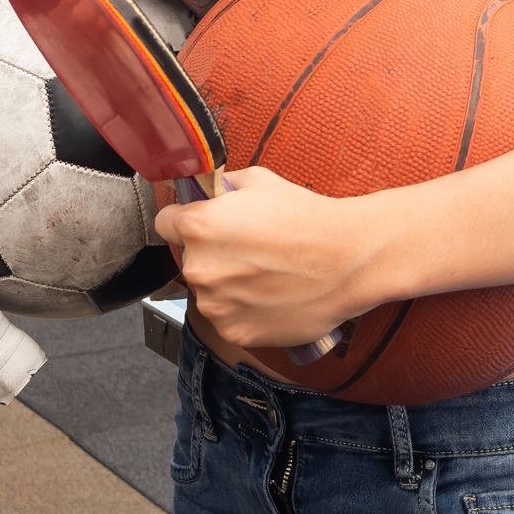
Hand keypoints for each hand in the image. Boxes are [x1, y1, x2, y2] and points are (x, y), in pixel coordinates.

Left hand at [153, 166, 374, 349]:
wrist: (347, 261)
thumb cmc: (306, 218)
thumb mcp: (258, 180)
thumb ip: (220, 186)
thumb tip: (207, 190)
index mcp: (198, 227)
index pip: (165, 222)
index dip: (184, 219)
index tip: (202, 221)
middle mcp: (199, 268)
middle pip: (189, 258)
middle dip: (210, 252)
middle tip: (248, 248)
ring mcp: (216, 305)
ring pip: (207, 290)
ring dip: (225, 283)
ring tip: (264, 273)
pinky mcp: (234, 332)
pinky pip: (227, 317)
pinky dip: (243, 309)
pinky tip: (270, 294)